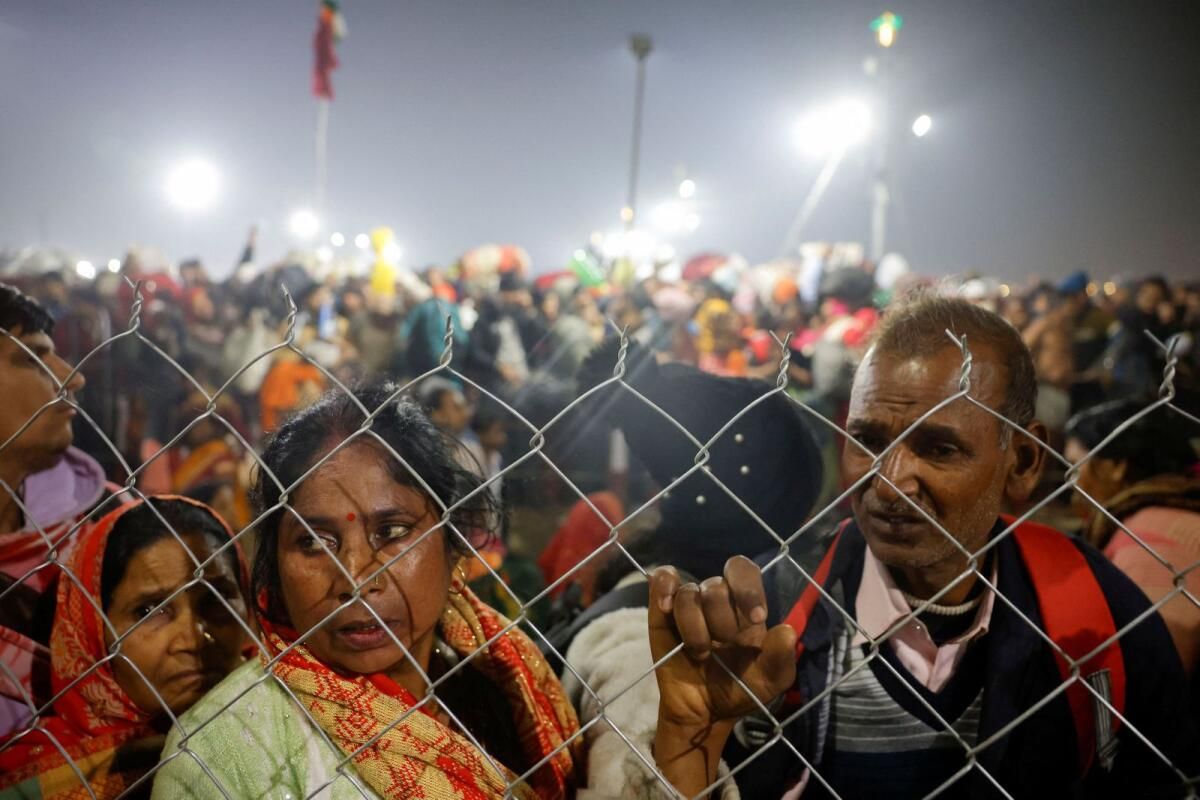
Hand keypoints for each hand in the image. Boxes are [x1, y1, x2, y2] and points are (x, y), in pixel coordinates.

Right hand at [648, 556, 796, 730]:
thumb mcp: (770, 680)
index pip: (744, 571)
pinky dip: (664, 589)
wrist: (705, 713)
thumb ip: (781, 658)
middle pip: (716, 585)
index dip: (748, 589)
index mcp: (744, 607)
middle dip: (721, 620)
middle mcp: (716, 600)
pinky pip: (661, 581)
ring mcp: (687, 604)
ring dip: (694, 626)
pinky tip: (667, 608)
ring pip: (688, 592)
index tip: (755, 618)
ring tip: (700, 652)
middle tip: (722, 646)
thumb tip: (787, 631)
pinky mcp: (661, 613)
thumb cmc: (740, 690)